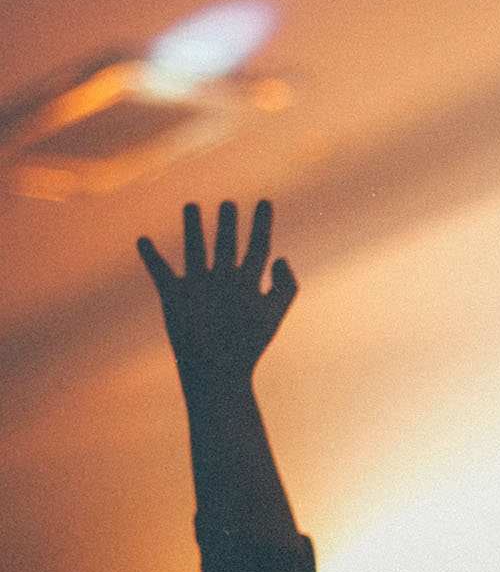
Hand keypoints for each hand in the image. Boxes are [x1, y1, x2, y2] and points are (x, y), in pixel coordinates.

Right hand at [138, 201, 296, 389]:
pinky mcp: (174, 295)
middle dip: (228, 223)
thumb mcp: (272, 313)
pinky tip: (143, 240)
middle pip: (227, 244)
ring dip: (192, 228)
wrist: (216, 369)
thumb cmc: (247, 345)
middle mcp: (224, 280)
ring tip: (191, 205)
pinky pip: (160, 271)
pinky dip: (151, 256)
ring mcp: (199, 286)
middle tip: (228, 203)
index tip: (265, 201)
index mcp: (248, 283)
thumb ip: (285, 286)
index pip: (259, 246)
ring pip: (195, 250)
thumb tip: (280, 257)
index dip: (262, 224)